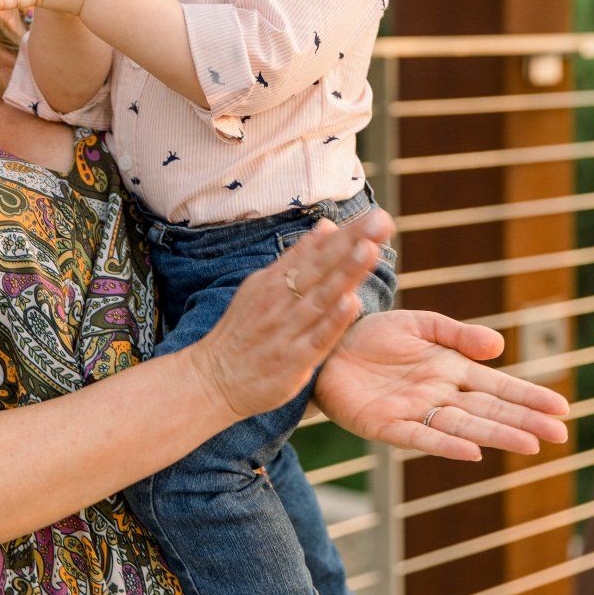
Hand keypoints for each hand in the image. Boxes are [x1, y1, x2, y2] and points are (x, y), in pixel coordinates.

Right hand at [185, 215, 390, 422]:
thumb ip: (297, 260)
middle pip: (321, 267)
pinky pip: (315, 338)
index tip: (376, 216)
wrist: (214, 378)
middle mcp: (280, 299)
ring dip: (345, 273)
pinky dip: (332, 321)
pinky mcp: (291, 359)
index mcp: (274, 279)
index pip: (316, 251)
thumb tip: (327, 226)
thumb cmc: (245, 331)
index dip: (347, 234)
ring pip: (321, 297)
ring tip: (368, 249)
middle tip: (379, 221)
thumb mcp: (263, 286)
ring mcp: (286, 329)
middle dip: (352, 243)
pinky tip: (350, 303)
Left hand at [316, 309, 570, 461]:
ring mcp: (416, 412)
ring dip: (496, 434)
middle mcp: (439, 395)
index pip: (497, 385)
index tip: (562, 407)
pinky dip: (447, 445)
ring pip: (464, 426)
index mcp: (450, 369)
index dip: (528, 396)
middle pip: (488, 409)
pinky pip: (422, 437)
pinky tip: (473, 452)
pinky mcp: (387, 425)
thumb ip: (457, 335)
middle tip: (560, 434)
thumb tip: (499, 347)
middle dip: (524, 420)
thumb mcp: (420, 324)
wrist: (325, 344)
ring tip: (530, 444)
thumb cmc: (373, 336)